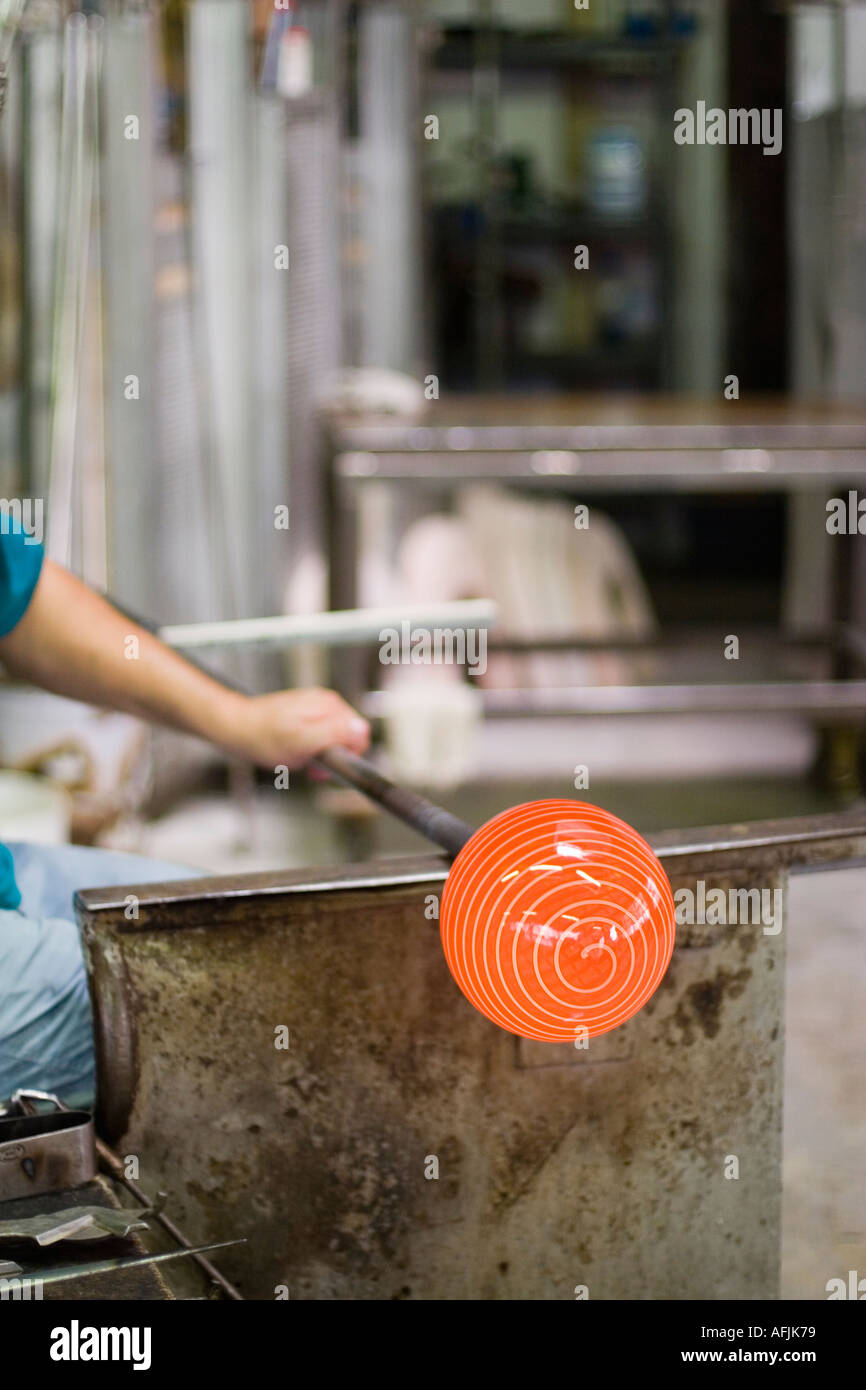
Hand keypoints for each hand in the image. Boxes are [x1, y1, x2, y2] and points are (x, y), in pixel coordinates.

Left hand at [224, 688, 369, 769]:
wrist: (237, 728)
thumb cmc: (263, 737)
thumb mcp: (302, 741)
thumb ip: (334, 734)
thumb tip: (361, 730)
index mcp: (330, 706)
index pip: (360, 733)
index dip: (347, 754)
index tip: (327, 763)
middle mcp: (327, 703)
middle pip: (348, 736)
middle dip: (334, 755)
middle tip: (311, 764)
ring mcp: (316, 708)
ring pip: (335, 739)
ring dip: (321, 754)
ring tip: (300, 757)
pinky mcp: (307, 715)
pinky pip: (321, 737)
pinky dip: (311, 749)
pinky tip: (296, 751)